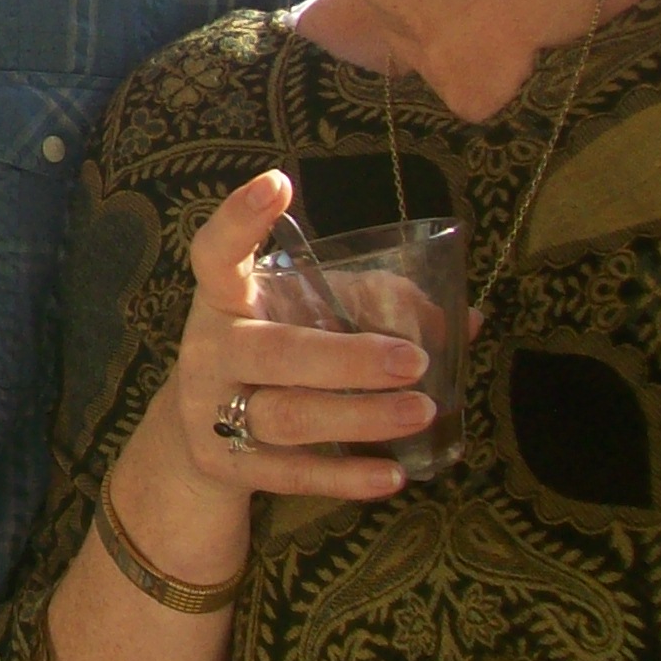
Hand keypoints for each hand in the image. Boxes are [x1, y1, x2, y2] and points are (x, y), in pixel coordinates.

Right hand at [151, 169, 435, 506]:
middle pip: (273, 352)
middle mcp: (210, 349)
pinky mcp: (226, 464)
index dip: (242, 218)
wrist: (198, 433)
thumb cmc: (270, 358)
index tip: (278, 182)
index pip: (217, 252)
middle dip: (347, 359)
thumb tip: (461, 321)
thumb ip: (370, 309)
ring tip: (423, 410)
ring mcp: (209, 409)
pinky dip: (345, 477)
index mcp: (225, 298)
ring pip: (286, 416)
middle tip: (415, 360)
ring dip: (360, 416)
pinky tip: (394, 476)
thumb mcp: (302, 319)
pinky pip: (290, 473)